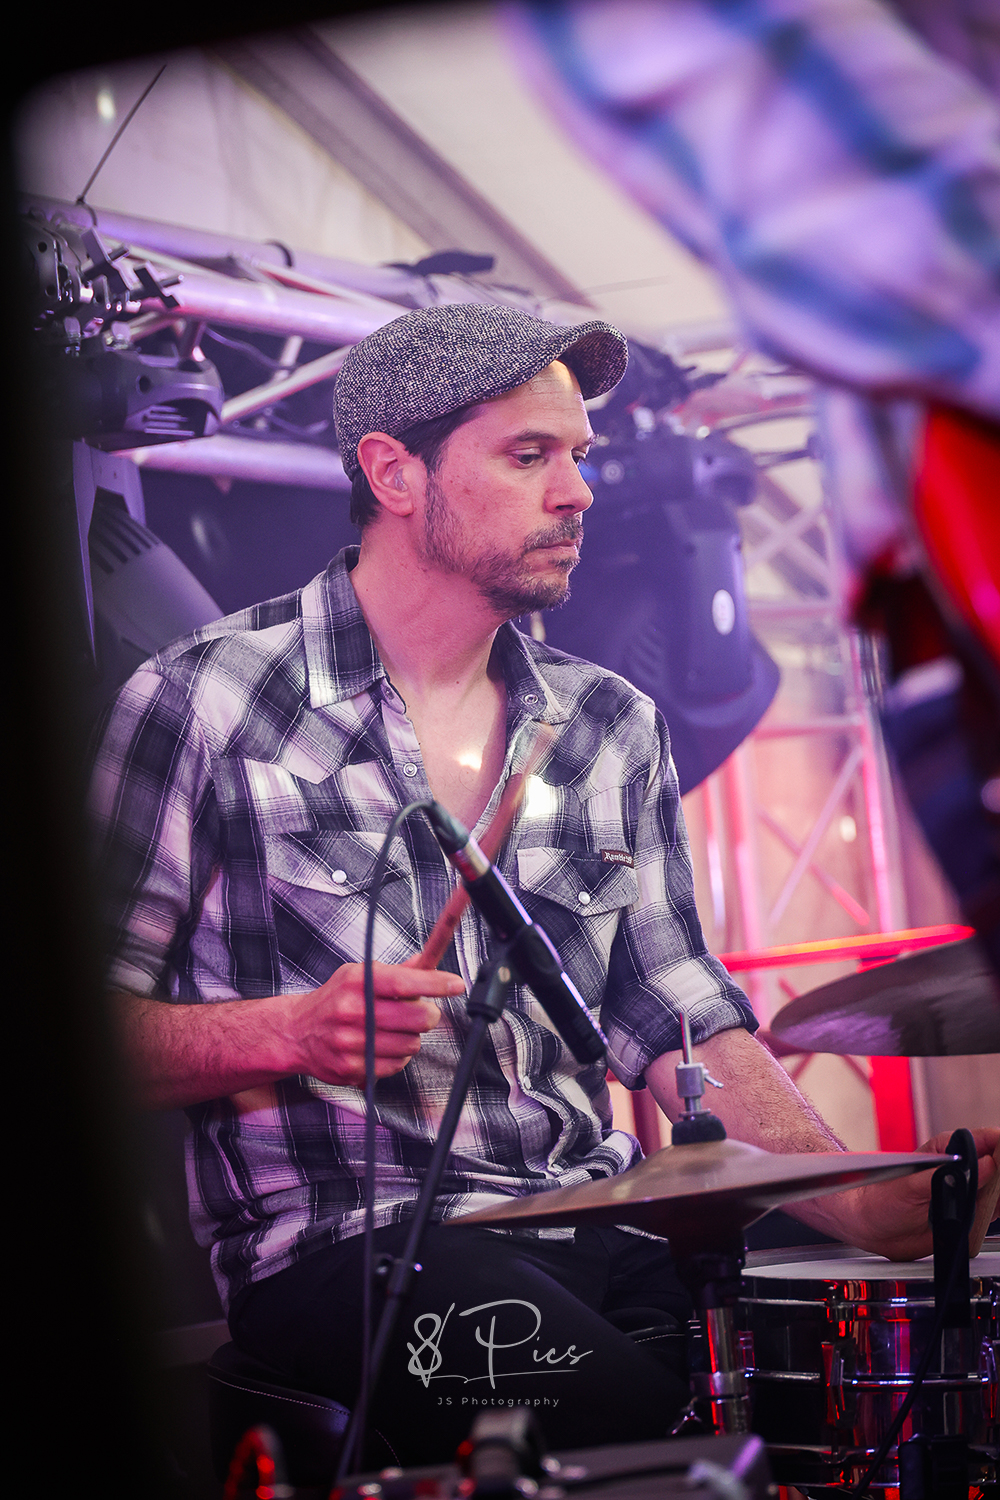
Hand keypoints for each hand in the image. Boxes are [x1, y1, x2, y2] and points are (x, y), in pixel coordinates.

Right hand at [283, 961, 462, 1087]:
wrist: (296, 1032)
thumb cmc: (335, 1000)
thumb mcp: (359, 975)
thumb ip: (397, 971)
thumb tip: (429, 957)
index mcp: (357, 982)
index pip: (405, 983)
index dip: (436, 984)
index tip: (456, 984)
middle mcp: (353, 1011)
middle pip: (416, 1018)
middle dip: (428, 1015)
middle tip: (423, 1012)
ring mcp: (351, 1042)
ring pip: (411, 1044)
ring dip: (411, 1037)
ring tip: (393, 1030)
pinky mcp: (351, 1068)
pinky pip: (396, 1065)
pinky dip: (397, 1057)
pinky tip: (382, 1047)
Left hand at [828, 1126, 998, 1260]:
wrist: (870, 1225)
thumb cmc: (881, 1197)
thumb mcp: (914, 1185)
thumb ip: (949, 1176)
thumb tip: (984, 1165)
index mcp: (948, 1150)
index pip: (987, 1140)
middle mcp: (961, 1169)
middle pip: (998, 1167)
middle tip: (994, 1193)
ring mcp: (966, 1193)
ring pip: (997, 1192)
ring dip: (996, 1200)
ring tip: (982, 1208)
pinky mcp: (968, 1215)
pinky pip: (990, 1215)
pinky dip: (991, 1217)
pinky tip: (983, 1220)